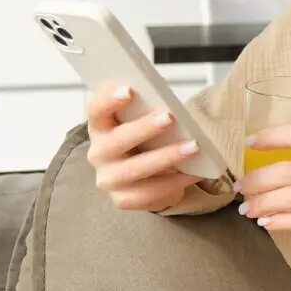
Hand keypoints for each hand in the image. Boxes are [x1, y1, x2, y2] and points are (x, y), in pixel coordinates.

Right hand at [85, 83, 205, 211]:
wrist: (145, 176)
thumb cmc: (144, 140)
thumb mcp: (140, 122)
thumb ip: (145, 111)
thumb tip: (167, 104)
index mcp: (99, 127)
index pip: (96, 110)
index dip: (109, 100)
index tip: (130, 90)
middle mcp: (98, 154)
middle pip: (118, 140)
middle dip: (145, 128)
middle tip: (171, 118)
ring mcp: (109, 179)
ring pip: (136, 169)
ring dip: (167, 157)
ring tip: (193, 147)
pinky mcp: (122, 200)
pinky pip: (149, 193)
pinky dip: (174, 182)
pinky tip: (194, 173)